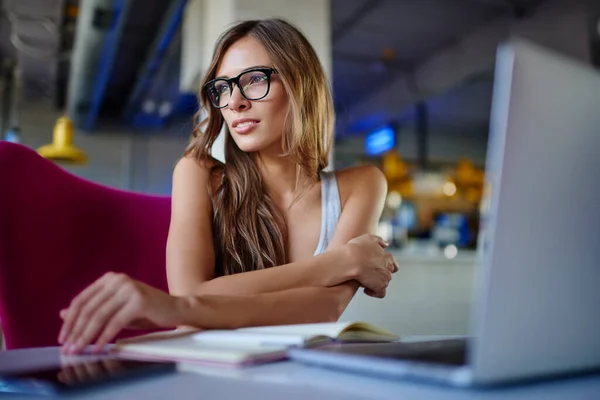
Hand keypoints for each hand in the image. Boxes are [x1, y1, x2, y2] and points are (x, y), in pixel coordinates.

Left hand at [58, 272, 185, 354]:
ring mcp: (129, 288)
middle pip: (89, 308)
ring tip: (80, 350)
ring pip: (100, 315)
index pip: (82, 300)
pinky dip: (105, 337)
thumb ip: (92, 310)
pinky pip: (115, 322)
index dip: (70, 320)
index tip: (63, 338)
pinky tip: (99, 347)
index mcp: (110, 279)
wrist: (174, 309)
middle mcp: (118, 279)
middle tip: (69, 348)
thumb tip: (62, 314)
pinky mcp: (139, 300)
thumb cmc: (145, 311)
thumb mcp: (115, 310)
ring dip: (87, 336)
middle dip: (76, 331)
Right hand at [345, 234, 398, 298]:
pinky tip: (365, 289)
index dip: (384, 267)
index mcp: (387, 256)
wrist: (350, 261)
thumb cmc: (356, 249)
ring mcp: (386, 277)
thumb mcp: (368, 238)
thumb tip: (387, 244)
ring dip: (375, 283)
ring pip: (383, 283)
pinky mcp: (380, 286)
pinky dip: (374, 292)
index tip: (375, 268)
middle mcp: (389, 267)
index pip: (393, 265)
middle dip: (378, 275)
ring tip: (363, 281)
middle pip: (388, 274)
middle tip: (366, 274)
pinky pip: (380, 293)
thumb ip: (379, 241)